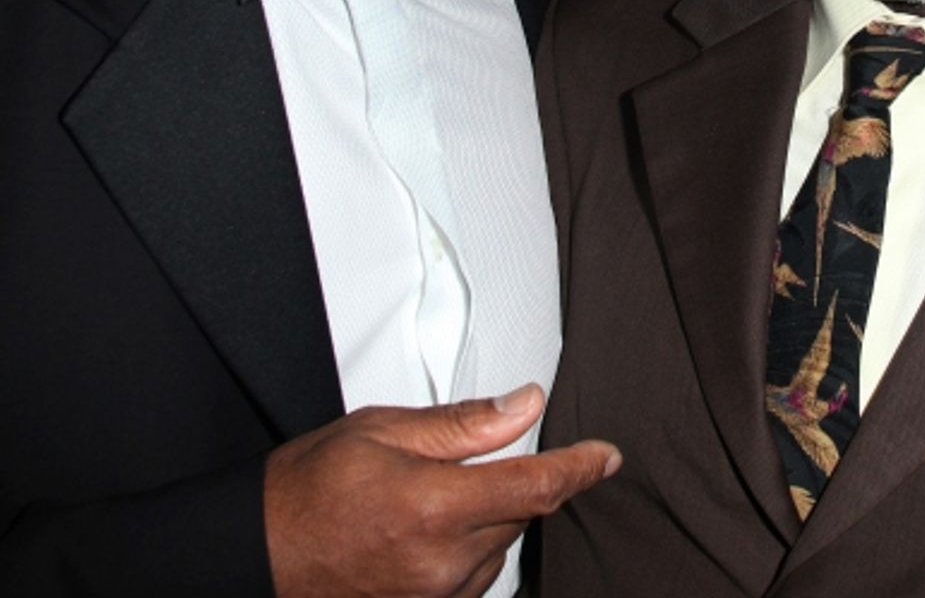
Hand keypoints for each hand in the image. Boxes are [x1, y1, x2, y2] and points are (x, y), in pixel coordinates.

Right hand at [264, 383, 618, 597]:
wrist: (259, 552)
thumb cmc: (310, 488)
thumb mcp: (383, 430)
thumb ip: (463, 423)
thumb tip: (524, 404)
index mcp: (434, 506)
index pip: (536, 486)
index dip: (580, 467)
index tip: (606, 456)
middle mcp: (441, 562)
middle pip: (519, 514)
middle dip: (514, 481)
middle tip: (470, 459)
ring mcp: (434, 597)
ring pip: (498, 546)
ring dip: (489, 516)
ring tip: (430, 494)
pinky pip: (473, 577)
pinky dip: (470, 548)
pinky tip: (430, 529)